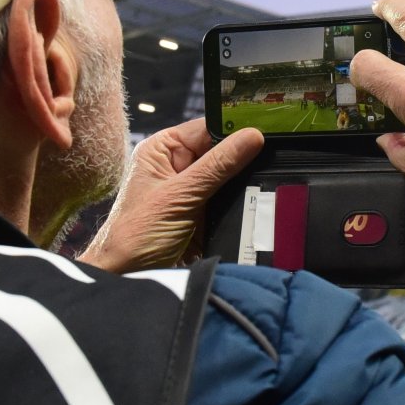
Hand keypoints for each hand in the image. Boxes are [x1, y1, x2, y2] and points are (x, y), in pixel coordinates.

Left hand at [80, 119, 263, 272]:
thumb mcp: (180, 195)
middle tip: (274, 161)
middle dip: (245, 160)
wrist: (129, 276)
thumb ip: (218, 166)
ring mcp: (192, 190)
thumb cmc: (137, 234)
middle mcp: (178, 166)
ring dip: (245, 185)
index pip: (208, 127)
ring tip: (269, 184)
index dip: (237, 129)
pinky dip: (243, 205)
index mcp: (164, 149)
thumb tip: (253, 136)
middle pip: (223, 152)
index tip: (267, 131)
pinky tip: (259, 204)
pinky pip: (231, 202)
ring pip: (231, 178)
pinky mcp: (204, 214)